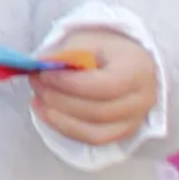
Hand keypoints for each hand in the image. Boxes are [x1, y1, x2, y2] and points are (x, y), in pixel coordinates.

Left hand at [32, 38, 158, 148]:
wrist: (124, 60)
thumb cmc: (103, 48)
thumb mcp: (85, 40)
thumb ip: (64, 54)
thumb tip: (38, 66)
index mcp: (137, 70)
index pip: (105, 86)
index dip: (70, 84)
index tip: (44, 73)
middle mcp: (143, 100)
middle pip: (98, 111)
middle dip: (59, 99)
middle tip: (35, 82)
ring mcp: (135, 121)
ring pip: (94, 131)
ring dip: (59, 116)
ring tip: (37, 97)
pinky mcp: (122, 133)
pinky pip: (92, 139)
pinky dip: (65, 128)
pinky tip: (46, 112)